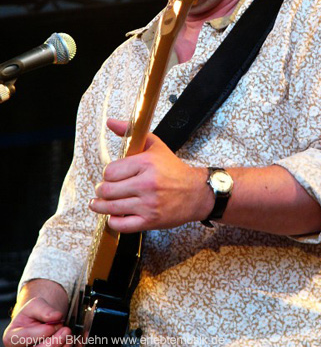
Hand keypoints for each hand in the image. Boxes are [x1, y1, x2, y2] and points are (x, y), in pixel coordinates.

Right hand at [2, 298, 71, 346]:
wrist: (39, 322)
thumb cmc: (34, 315)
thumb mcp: (36, 305)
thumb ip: (45, 309)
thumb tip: (56, 316)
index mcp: (11, 337)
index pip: (23, 338)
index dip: (41, 332)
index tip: (55, 323)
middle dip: (52, 344)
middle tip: (66, 330)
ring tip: (69, 337)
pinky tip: (68, 343)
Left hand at [89, 118, 212, 231]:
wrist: (196, 193)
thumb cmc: (174, 169)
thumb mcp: (155, 145)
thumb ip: (131, 132)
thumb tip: (110, 122)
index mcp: (147, 163)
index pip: (111, 171)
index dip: (107, 174)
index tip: (110, 176)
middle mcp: (147, 184)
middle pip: (108, 190)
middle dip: (101, 190)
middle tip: (103, 189)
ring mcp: (148, 204)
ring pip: (111, 207)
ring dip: (100, 206)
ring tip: (98, 203)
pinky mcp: (150, 221)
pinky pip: (122, 224)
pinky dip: (112, 221)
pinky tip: (113, 215)